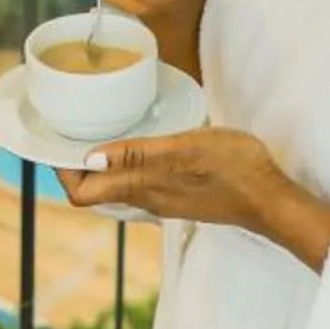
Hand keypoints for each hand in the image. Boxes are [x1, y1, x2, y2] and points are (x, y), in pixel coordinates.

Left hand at [59, 129, 329, 267]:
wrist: (272, 199)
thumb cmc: (233, 169)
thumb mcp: (184, 150)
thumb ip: (137, 155)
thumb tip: (90, 158)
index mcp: (141, 188)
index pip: (82, 193)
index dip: (62, 169)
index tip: (57, 140)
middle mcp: (145, 198)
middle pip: (94, 191)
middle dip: (76, 164)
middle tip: (73, 128)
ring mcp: (163, 199)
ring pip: (115, 186)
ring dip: (101, 163)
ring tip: (101, 129)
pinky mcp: (180, 194)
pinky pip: (139, 182)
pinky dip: (127, 164)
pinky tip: (140, 141)